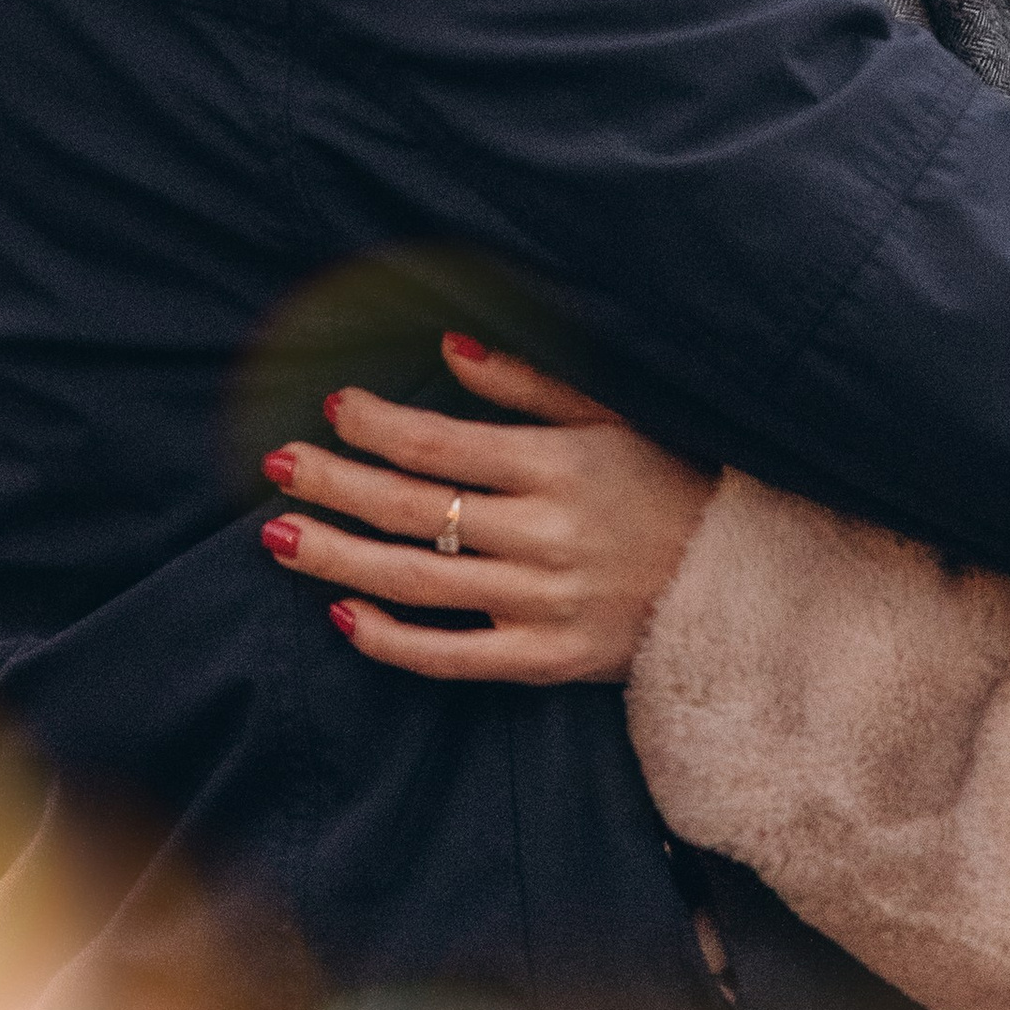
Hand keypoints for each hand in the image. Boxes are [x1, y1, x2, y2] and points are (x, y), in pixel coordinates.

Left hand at [261, 338, 713, 683]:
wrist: (736, 586)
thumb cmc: (670, 484)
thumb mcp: (613, 418)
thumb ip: (530, 385)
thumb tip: (449, 348)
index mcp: (559, 465)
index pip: (440, 444)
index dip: (376, 424)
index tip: (332, 406)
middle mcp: (543, 534)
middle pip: (412, 509)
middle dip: (334, 483)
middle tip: (273, 465)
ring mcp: (540, 603)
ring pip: (415, 582)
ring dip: (337, 558)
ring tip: (277, 537)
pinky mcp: (544, 661)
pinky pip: (450, 656)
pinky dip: (391, 640)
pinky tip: (343, 616)